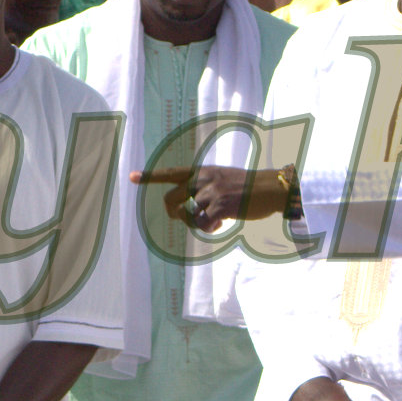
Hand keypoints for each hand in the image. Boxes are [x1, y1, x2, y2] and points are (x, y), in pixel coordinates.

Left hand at [133, 165, 289, 231]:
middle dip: (173, 213)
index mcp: (202, 171)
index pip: (171, 172)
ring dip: (198, 223)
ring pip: (188, 216)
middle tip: (183, 217)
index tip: (131, 176)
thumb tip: (190, 210)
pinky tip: (221, 223)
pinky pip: (203, 225)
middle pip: (171, 200)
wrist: (270, 188)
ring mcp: (211, 193)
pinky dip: (210, 229)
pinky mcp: (220, 207)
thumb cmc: (246, 186)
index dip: (150, 176)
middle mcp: (203, 179)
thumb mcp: (222, 177)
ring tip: (213, 220)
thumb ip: (203, 187)